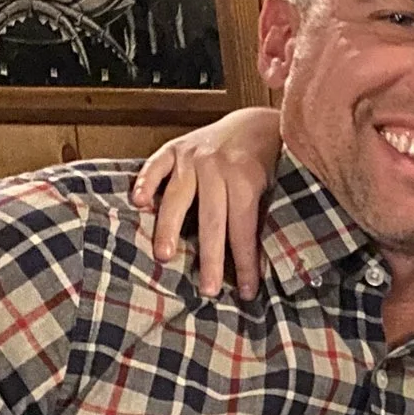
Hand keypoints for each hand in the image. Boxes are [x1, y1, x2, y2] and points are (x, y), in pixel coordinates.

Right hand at [129, 106, 283, 299]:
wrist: (256, 121)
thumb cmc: (268, 163)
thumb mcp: (275, 186)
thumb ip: (264, 217)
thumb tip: (266, 265)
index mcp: (246, 178)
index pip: (244, 228)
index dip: (246, 262)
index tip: (247, 292)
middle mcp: (217, 167)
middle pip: (211, 219)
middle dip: (210, 257)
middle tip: (208, 289)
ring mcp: (193, 156)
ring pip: (178, 195)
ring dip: (169, 226)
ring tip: (164, 255)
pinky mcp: (174, 148)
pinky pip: (156, 165)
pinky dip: (145, 182)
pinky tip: (138, 203)